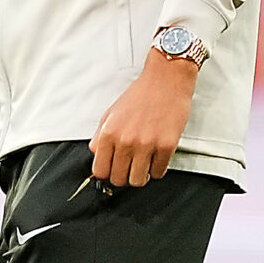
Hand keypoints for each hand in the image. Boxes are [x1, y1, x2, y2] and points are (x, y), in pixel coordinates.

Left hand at [90, 49, 199, 186]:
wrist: (166, 80)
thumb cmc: (141, 95)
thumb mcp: (111, 113)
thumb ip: (100, 137)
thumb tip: (97, 156)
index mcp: (109, 133)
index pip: (100, 171)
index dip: (106, 174)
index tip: (113, 171)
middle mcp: (126, 141)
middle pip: (118, 179)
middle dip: (123, 176)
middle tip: (129, 167)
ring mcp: (146, 145)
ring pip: (138, 181)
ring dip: (140, 176)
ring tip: (143, 164)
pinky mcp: (166, 146)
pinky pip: (158, 173)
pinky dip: (157, 169)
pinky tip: (156, 158)